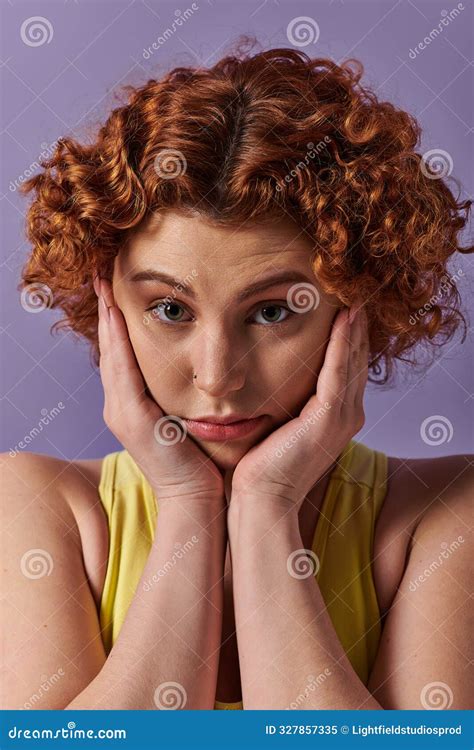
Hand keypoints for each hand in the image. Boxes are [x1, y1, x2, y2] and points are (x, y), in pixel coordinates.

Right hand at [94, 275, 223, 502]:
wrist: (197, 497)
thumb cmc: (202, 460)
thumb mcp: (190, 420)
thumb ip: (187, 396)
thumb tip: (204, 373)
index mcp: (133, 406)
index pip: (123, 355)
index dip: (118, 323)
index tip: (118, 290)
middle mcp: (119, 406)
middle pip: (111, 349)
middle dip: (107, 312)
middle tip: (103, 276)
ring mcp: (120, 411)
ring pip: (111, 354)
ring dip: (108, 318)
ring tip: (104, 285)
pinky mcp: (128, 416)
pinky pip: (121, 369)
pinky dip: (118, 340)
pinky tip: (117, 313)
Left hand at [231, 303, 368, 509]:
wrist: (262, 500)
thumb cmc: (263, 467)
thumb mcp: (281, 427)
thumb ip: (289, 403)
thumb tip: (274, 380)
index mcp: (337, 418)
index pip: (347, 367)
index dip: (347, 337)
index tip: (342, 308)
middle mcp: (348, 415)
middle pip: (355, 360)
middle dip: (355, 327)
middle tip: (354, 293)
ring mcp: (342, 418)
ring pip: (352, 361)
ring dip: (353, 328)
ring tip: (353, 297)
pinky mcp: (329, 418)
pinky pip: (339, 372)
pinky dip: (342, 343)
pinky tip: (344, 319)